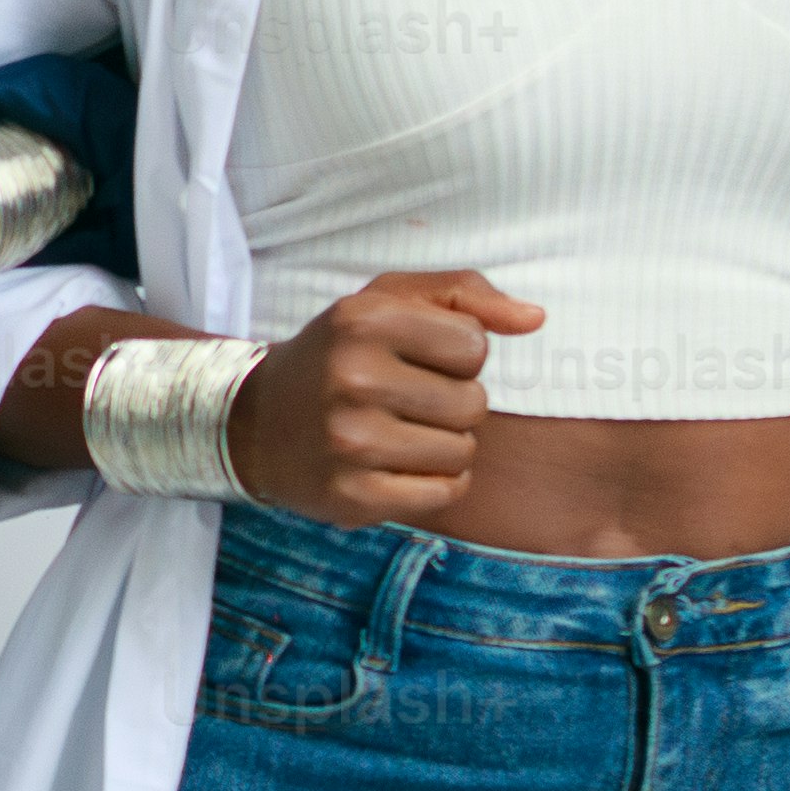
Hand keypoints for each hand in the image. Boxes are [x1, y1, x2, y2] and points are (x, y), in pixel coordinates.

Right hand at [223, 266, 548, 523]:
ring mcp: (350, 442)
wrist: (254, 424)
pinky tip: (396, 467)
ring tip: (397, 434)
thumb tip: (535, 318)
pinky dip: (433, 483)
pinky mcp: (352, 496)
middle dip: (452, 404)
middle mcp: (353, 378)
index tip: (416, 361)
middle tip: (404, 402)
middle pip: (473, 404)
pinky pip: (444, 493)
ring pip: (462, 452)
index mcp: (364, 320)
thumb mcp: (386, 302)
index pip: (474, 345)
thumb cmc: (338, 355)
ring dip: (443, 446)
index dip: (456, 356)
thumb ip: (464, 294)